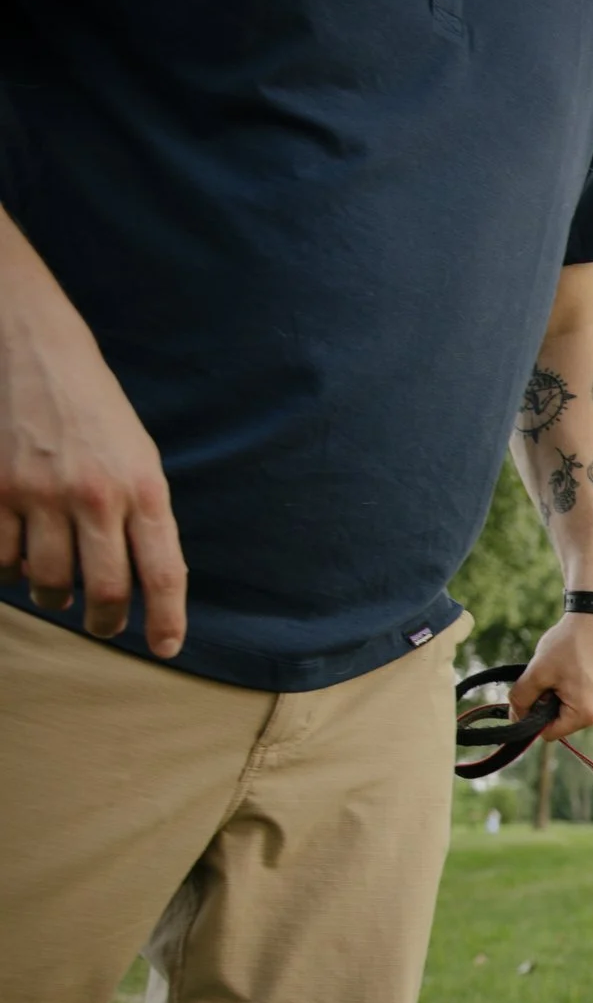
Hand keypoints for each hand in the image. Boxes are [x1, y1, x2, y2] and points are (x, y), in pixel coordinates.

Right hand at [0, 294, 186, 653]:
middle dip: (103, 621)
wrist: (37, 353)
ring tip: (58, 592)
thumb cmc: (98, 414)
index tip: (164, 648)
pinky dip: (8, 570)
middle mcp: (96, 497)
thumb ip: (145, 517)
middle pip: (103, 590)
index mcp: (144, 490)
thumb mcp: (141, 460)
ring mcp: (41, 494)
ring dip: (53, 597)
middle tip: (101, 627)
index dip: (166, 620)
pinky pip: (0, 557)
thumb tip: (149, 582)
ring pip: (46, 580)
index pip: (162, 574)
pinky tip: (17, 561)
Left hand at [511, 611, 592, 741]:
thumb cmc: (570, 642)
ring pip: (587, 703)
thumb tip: (516, 718)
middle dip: (558, 700)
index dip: (536, 715)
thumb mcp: (537, 671)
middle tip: (557, 672)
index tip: (537, 691)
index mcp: (588, 714)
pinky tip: (591, 657)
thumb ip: (521, 699)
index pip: (551, 732)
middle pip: (570, 718)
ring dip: (576, 690)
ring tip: (575, 662)